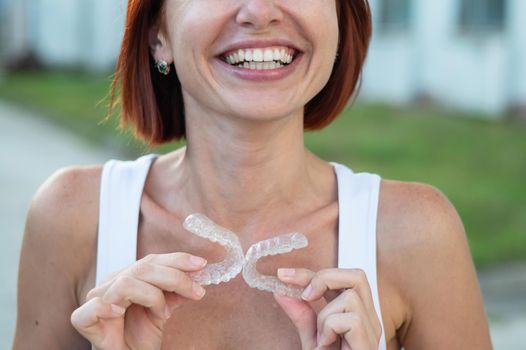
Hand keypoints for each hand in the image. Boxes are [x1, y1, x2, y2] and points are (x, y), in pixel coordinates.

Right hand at [70, 252, 207, 349]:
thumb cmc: (140, 336)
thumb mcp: (163, 309)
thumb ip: (177, 292)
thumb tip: (198, 275)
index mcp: (127, 277)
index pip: (152, 260)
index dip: (177, 260)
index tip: (201, 265)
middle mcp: (111, 284)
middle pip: (142, 268)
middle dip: (174, 277)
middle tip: (196, 291)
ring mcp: (97, 301)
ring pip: (125, 283)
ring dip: (152, 296)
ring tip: (162, 312)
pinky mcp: (86, 321)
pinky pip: (92, 308)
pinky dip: (106, 307)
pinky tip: (119, 313)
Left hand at [274, 268, 381, 349]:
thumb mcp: (311, 339)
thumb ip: (301, 314)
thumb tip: (281, 290)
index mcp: (357, 315)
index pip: (340, 279)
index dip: (310, 273)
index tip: (283, 275)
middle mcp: (369, 320)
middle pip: (357, 276)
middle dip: (325, 277)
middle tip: (306, 295)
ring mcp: (372, 332)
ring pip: (350, 297)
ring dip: (325, 315)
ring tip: (321, 338)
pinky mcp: (369, 344)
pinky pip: (351, 319)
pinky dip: (331, 328)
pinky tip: (327, 345)